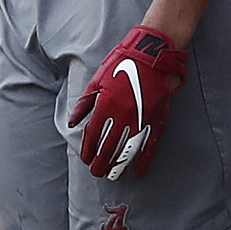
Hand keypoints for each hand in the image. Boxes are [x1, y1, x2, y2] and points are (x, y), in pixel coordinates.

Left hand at [68, 26, 188, 181]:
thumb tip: (73, 122)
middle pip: (109, 146)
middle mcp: (122, 115)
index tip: (86, 159)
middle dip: (101, 163)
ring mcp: (142, 118)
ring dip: (120, 165)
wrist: (153, 53)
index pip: (93, 135)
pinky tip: (140, 172)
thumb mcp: (98, 79)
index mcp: (105, 105)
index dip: (88, 150)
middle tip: (97, 173)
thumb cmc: (123, 62)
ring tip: (114, 176)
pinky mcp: (158, 118)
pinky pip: (151, 144)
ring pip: (129, 149)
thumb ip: (85, 104)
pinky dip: (146, 160)